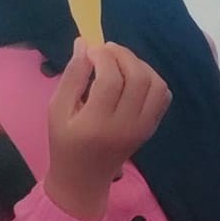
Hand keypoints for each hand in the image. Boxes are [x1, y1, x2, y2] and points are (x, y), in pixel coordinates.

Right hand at [45, 41, 172, 220]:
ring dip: (140, 65)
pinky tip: (132, 77)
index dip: (103, 57)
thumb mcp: (57, 110)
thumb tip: (84, 43)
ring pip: (156, 85)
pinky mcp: (152, 127)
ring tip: (120, 62)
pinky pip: (162, 96)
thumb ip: (72, 76)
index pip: (110, 80)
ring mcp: (143, 127)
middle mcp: (126, 125)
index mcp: (97, 123)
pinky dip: (152, 80)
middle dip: (123, 56)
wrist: (85, 177)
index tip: (91, 49)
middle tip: (106, 50)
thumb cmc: (65, 142)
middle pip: (138, 78)